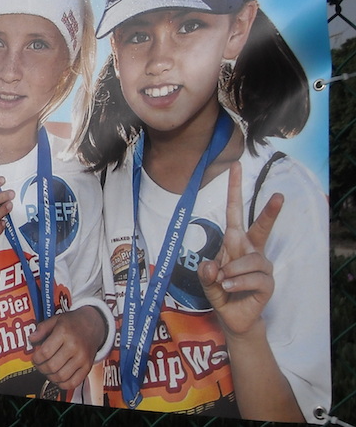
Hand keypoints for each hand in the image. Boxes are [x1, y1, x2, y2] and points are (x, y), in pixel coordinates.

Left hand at [29, 306, 104, 389]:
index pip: (45, 352)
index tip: (34, 358)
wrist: (94, 324)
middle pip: (52, 366)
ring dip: (50, 377)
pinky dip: (63, 384)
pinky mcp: (88, 367)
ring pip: (61, 376)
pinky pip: (73, 382)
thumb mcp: (56, 319)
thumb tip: (31, 339)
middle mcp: (74, 346)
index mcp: (64, 333)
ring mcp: (82, 358)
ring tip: (47, 371)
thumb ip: (42, 329)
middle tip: (39, 365)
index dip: (36, 358)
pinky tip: (58, 378)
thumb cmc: (73, 322)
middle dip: (41, 368)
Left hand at [198, 161, 281, 337]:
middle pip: (261, 228)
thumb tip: (213, 266)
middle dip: (269, 212)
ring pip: (250, 260)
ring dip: (232, 271)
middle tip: (279, 196)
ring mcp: (262, 266)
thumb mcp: (206, 280)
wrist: (232, 317)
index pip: (236, 213)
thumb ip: (205, 273)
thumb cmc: (220, 290)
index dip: (236, 191)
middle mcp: (251, 250)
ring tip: (223, 281)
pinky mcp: (268, 283)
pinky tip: (229, 288)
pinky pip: (253, 279)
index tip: (236, 167)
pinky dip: (237, 283)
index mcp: (235, 243)